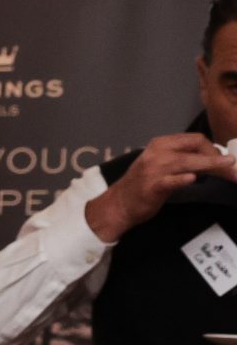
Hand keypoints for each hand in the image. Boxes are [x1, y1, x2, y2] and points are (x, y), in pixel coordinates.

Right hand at [84, 133, 236, 242]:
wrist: (118, 205)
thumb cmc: (142, 186)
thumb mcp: (160, 166)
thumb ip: (182, 160)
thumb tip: (212, 161)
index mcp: (161, 144)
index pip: (195, 139)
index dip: (214, 149)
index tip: (224, 162)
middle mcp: (158, 152)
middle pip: (196, 147)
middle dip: (219, 158)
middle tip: (232, 170)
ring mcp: (154, 169)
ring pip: (189, 162)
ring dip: (213, 166)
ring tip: (230, 172)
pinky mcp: (153, 186)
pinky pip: (173, 180)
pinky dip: (184, 179)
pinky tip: (192, 179)